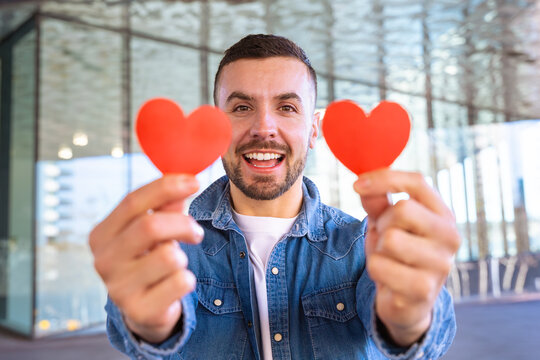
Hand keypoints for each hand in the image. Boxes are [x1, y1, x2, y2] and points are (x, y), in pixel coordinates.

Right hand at [89, 175, 203, 342]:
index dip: (165, 187)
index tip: (193, 181)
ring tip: (176, 264)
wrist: (143, 309)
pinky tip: (174, 285)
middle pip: (150, 226)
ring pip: (169, 256)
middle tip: (196, 232)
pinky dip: (186, 280)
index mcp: (101, 234)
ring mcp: (118, 288)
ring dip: (182, 257)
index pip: (132, 201)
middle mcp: (103, 260)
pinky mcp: (139, 311)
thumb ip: (164, 207)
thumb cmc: (147, 260)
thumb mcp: (152, 231)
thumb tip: (184, 180)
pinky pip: (180, 282)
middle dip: (182, 224)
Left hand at [353, 169, 459, 346]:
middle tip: (385, 238)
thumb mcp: (386, 223)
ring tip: (389, 259)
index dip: (385, 179)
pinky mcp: (424, 290)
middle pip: (403, 209)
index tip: (356, 184)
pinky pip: (380, 267)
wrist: (407, 302)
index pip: (418, 183)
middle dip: (383, 223)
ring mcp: (441, 265)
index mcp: (443, 215)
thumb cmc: (398, 254)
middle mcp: (450, 237)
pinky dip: (375, 270)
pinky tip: (389, 278)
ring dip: (378, 249)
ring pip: (390, 239)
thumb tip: (363, 182)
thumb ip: (377, 200)